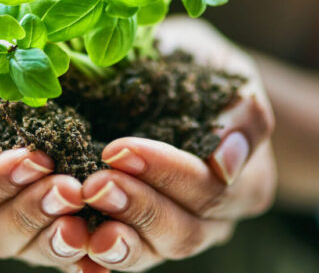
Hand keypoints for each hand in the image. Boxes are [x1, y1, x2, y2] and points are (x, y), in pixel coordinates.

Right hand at [0, 47, 105, 271]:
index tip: (34, 158)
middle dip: (32, 210)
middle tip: (71, 188)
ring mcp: (1, 230)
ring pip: (24, 250)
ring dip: (57, 234)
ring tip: (88, 209)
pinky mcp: (37, 234)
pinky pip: (58, 254)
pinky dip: (82, 254)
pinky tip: (104, 249)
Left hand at [80, 17, 276, 270]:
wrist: (168, 73)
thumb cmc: (197, 64)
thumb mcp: (224, 67)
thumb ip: (241, 108)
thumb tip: (225, 161)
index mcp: (247, 181)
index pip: (211, 191)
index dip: (167, 174)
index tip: (120, 148)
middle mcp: (215, 219)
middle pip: (182, 232)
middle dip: (137, 207)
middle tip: (95, 182)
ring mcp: (174, 233)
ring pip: (150, 254)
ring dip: (113, 237)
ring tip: (77, 213)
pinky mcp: (135, 236)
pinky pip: (117, 258)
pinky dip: (93, 258)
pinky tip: (72, 245)